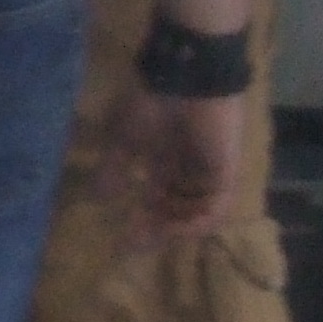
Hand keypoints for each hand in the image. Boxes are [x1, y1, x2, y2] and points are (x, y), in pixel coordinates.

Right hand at [107, 81, 238, 242]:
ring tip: (153, 237)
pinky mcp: (225, 171)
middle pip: (176, 210)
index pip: (158, 200)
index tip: (121, 240)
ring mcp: (207, 172)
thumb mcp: (123, 139)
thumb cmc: (151, 103)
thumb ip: (113, 168)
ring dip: (176, 227)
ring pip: (196, 211)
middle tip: (133, 244)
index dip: (142, 220)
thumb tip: (97, 198)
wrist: (184, 76)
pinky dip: (198, 220)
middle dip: (156, 230)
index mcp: (165, 161)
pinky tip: (178, 228)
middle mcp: (187, 171)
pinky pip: (217, 206)